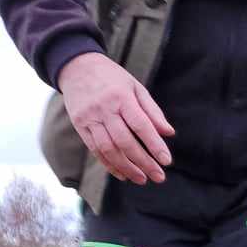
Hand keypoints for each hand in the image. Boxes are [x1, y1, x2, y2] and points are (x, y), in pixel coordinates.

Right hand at [58, 52, 174, 184]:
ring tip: (142, 179)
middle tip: (159, 177)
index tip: (166, 161)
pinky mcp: (80, 125)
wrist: (76, 66)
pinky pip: (95, 150)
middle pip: (124, 141)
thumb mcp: (135, 87)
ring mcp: (89, 118)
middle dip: (143, 162)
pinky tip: (123, 174)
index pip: (140, 125)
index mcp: (121, 97)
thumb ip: (152, 111)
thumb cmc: (112, 78)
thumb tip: (169, 133)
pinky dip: (110, 165)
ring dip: (127, 168)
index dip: (154, 145)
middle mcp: (104, 108)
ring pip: (108, 149)